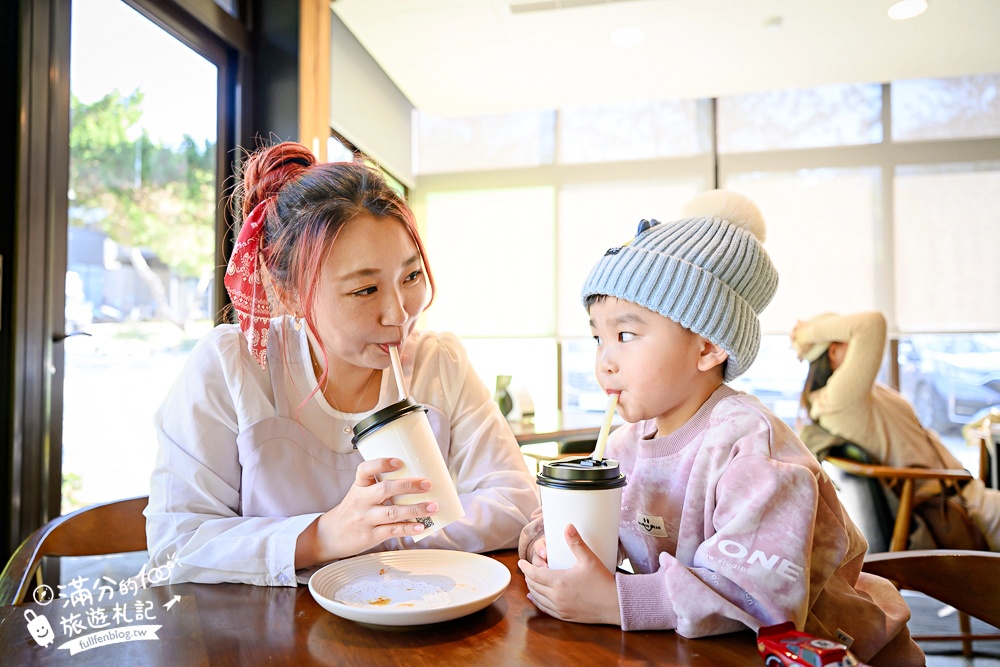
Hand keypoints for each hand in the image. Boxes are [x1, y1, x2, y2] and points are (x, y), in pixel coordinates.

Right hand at [297, 458, 437, 565]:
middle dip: (408, 486)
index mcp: (359, 486)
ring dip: (415, 509)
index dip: (381, 464)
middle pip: (385, 490)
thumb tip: (415, 482)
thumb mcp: (360, 494)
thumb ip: (379, 487)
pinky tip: (421, 526)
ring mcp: (365, 519)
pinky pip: (392, 530)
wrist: (330, 536)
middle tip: (427, 484)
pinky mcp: (370, 535)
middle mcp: (361, 501)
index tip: (399, 461)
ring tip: (433, 506)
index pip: (365, 470)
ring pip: (392, 512)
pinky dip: (408, 528)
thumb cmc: (352, 511)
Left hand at [518, 524, 619, 625]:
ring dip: (533, 587)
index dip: (526, 567)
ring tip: (532, 579)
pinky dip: (537, 601)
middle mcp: (556, 596)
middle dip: (529, 575)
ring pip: (537, 597)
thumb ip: (576, 542)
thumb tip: (568, 526)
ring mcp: (560, 608)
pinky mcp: (565, 616)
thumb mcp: (589, 559)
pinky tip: (535, 596)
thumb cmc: (602, 581)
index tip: (521, 561)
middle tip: (530, 567)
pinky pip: (545, 609)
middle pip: (534, 585)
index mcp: (559, 581)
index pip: (534, 574)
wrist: (615, 604)